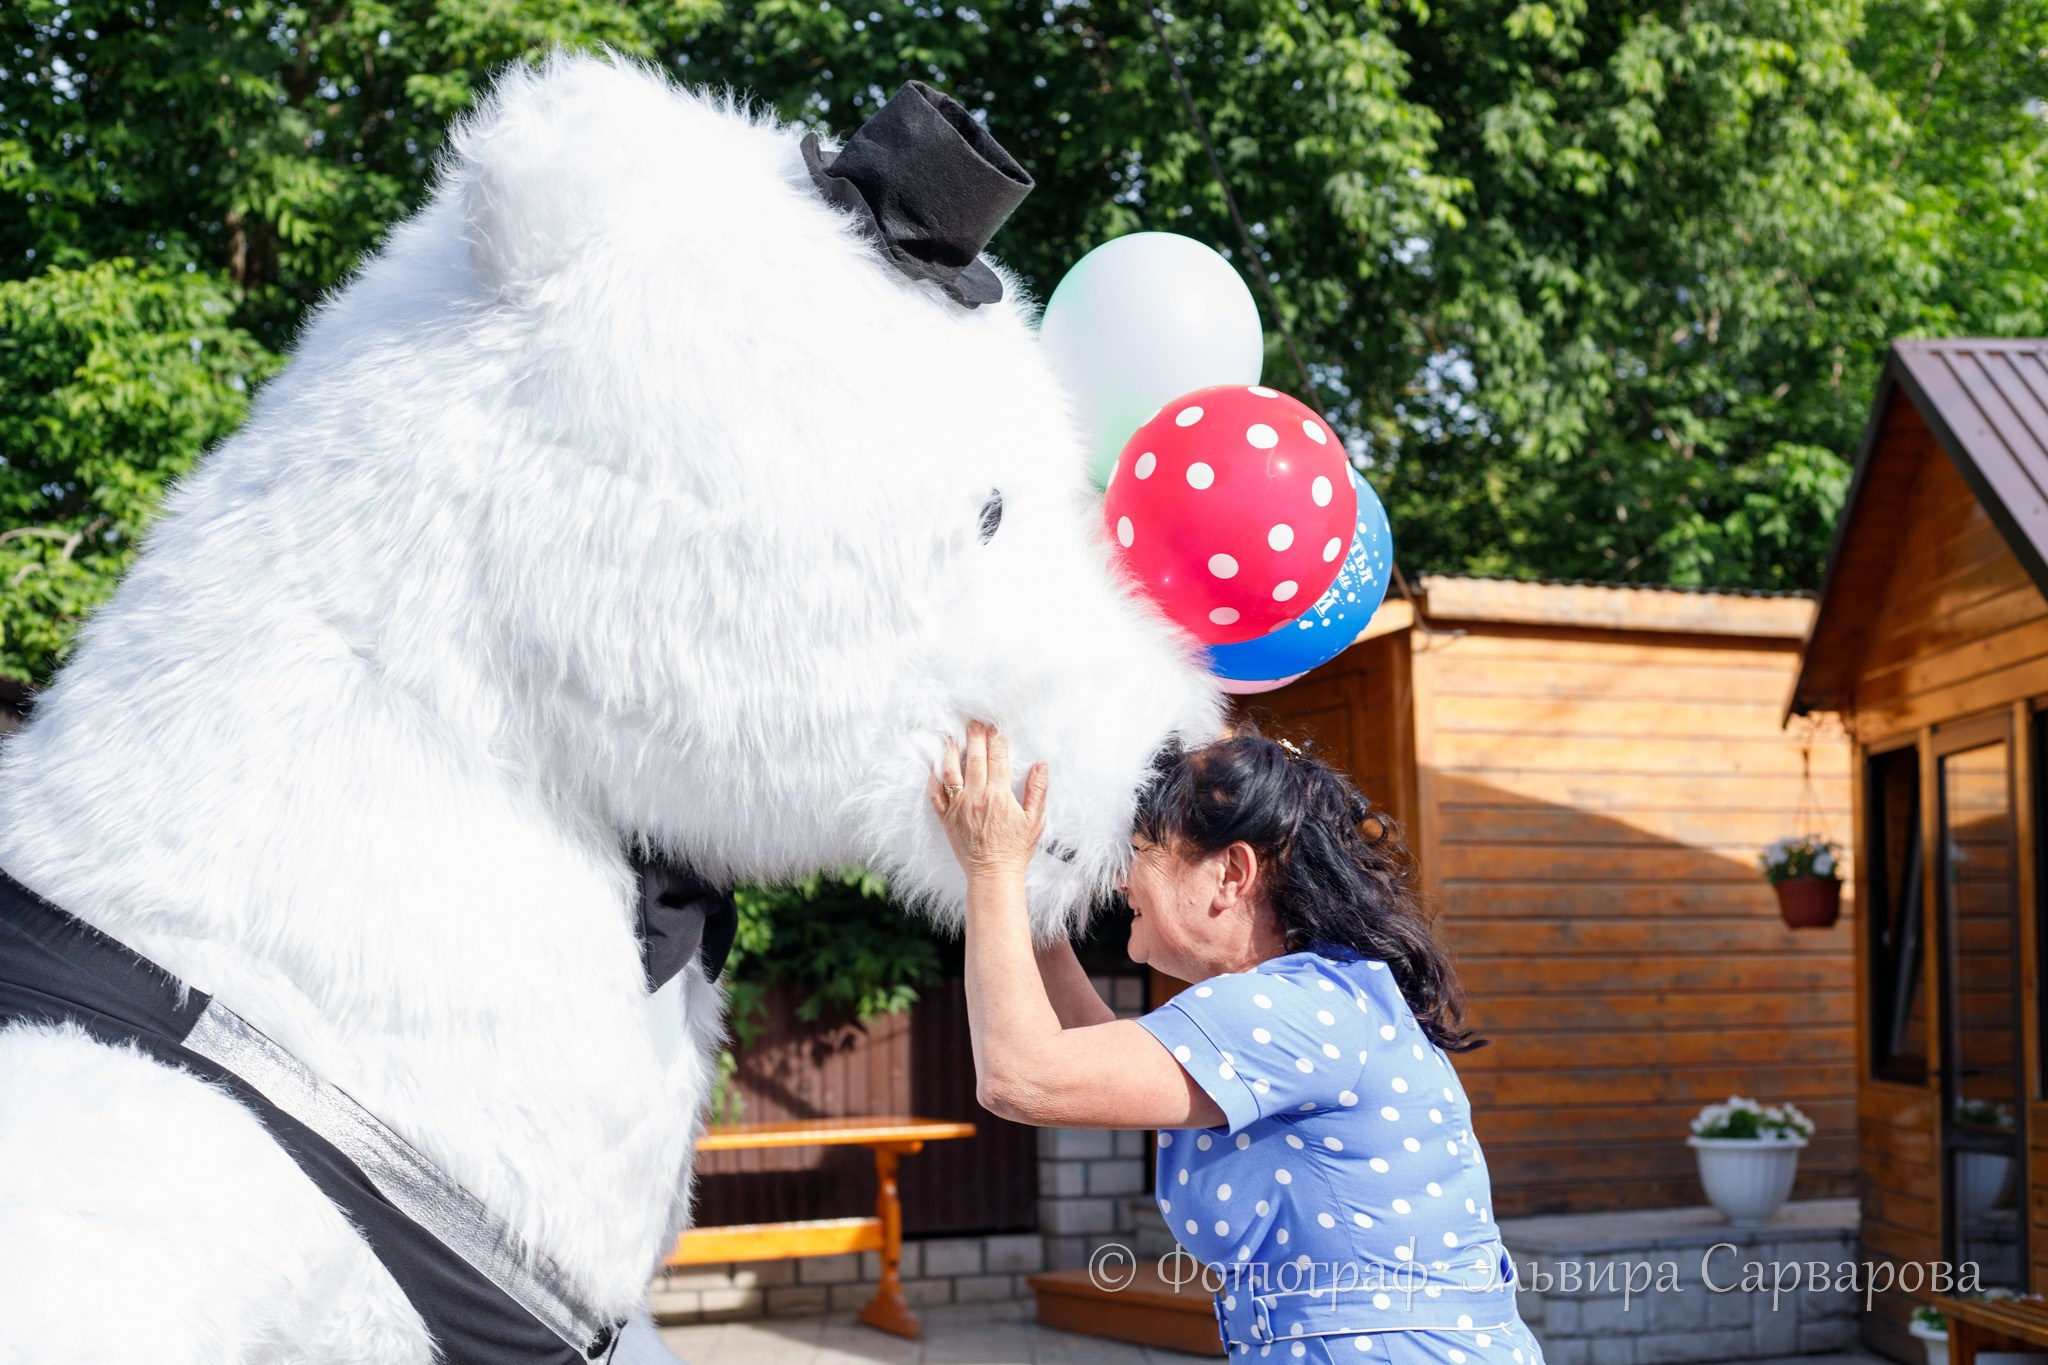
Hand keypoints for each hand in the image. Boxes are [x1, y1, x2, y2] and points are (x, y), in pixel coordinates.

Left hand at [928, 721, 1048, 876]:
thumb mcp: (1034, 820)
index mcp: (999, 795)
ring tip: (951, 737)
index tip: (996, 729)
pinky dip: (932, 778)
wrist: (993, 874)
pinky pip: (935, 794)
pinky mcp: (946, 818)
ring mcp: (958, 807)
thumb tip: (1040, 765)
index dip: (996, 740)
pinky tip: (933, 765)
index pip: (997, 758)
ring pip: (950, 772)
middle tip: (973, 723)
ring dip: (950, 752)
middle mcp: (976, 797)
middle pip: (974, 759)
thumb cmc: (1015, 849)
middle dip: (974, 737)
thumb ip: (1037, 791)